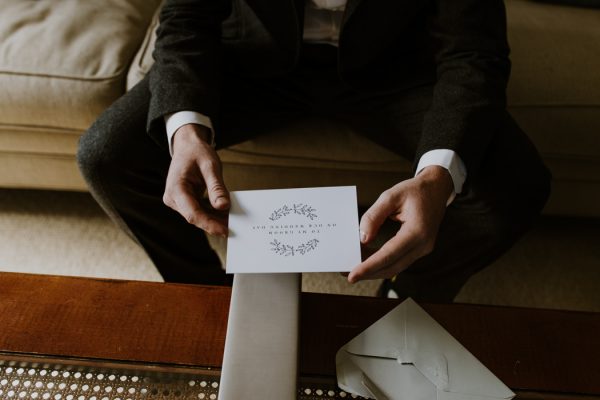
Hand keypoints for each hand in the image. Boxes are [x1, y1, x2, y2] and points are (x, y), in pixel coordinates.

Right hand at [162, 124, 228, 236]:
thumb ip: (216, 187)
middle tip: (235, 225)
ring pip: (198, 216)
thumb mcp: (210, 166)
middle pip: (195, 217)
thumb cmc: (196, 152)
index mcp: (176, 188)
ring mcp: (177, 201)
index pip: (193, 213)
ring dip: (215, 218)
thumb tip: (223, 206)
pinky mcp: (184, 202)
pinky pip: (199, 211)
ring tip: (233, 218)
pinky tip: (225, 212)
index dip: (209, 224)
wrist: (187, 146)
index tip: (225, 230)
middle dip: (215, 222)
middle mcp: (173, 198)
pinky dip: (212, 212)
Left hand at [347, 166, 453, 282]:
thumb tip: (362, 238)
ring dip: (374, 270)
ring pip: (395, 267)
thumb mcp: (391, 196)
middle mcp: (423, 245)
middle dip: (368, 273)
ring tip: (354, 267)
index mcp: (417, 231)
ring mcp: (423, 249)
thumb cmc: (415, 190)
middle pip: (391, 267)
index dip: (368, 267)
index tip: (352, 275)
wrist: (437, 189)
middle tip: (347, 274)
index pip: (388, 255)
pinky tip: (367, 259)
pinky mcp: (419, 249)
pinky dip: (382, 262)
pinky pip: (399, 260)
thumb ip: (374, 216)